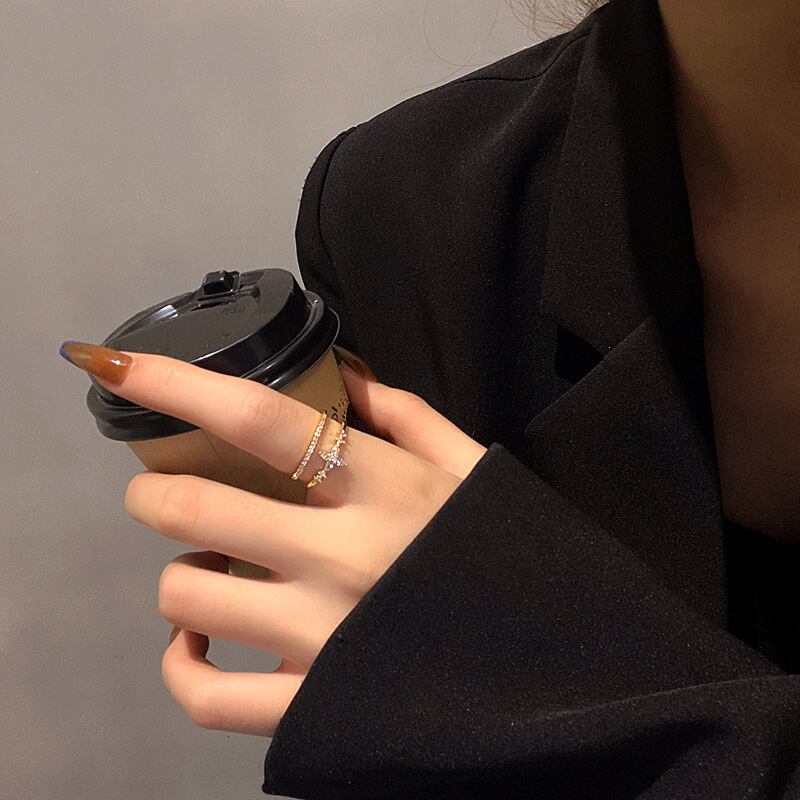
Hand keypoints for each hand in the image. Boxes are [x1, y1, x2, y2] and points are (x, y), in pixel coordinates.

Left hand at [61, 340, 486, 735]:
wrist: (557, 671)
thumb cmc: (509, 558)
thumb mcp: (472, 470)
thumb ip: (407, 415)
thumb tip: (341, 376)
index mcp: (385, 489)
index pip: (260, 418)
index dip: (174, 383)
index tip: (116, 365)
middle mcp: (343, 559)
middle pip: (195, 506)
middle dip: (152, 490)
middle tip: (164, 488)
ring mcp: (322, 640)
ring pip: (186, 593)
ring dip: (178, 567)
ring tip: (207, 562)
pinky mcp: (312, 707)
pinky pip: (203, 694)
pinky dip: (179, 661)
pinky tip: (196, 638)